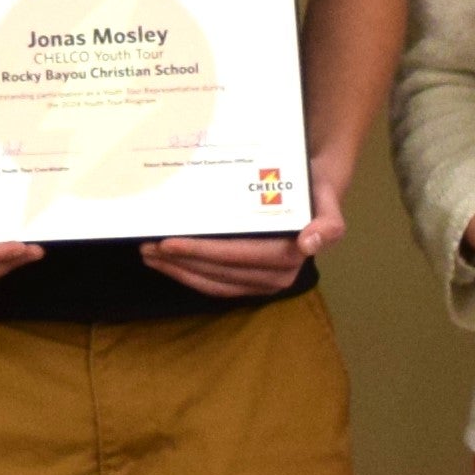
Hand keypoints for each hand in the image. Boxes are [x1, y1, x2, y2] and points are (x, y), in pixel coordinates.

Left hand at [142, 169, 348, 300]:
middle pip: (219, 272)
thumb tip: (308, 244)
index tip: (169, 242)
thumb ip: (328, 222)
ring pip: (212, 282)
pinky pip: (214, 284)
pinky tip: (166, 263)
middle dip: (180, 261)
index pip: (237, 257)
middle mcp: (277, 276)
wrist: (313, 192)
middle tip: (147, 246)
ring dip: (178, 271)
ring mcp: (262, 283)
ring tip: (148, 254)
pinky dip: (188, 274)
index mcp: (291, 257)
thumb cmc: (314, 190)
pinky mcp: (249, 283)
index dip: (201, 253)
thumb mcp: (326, 198)